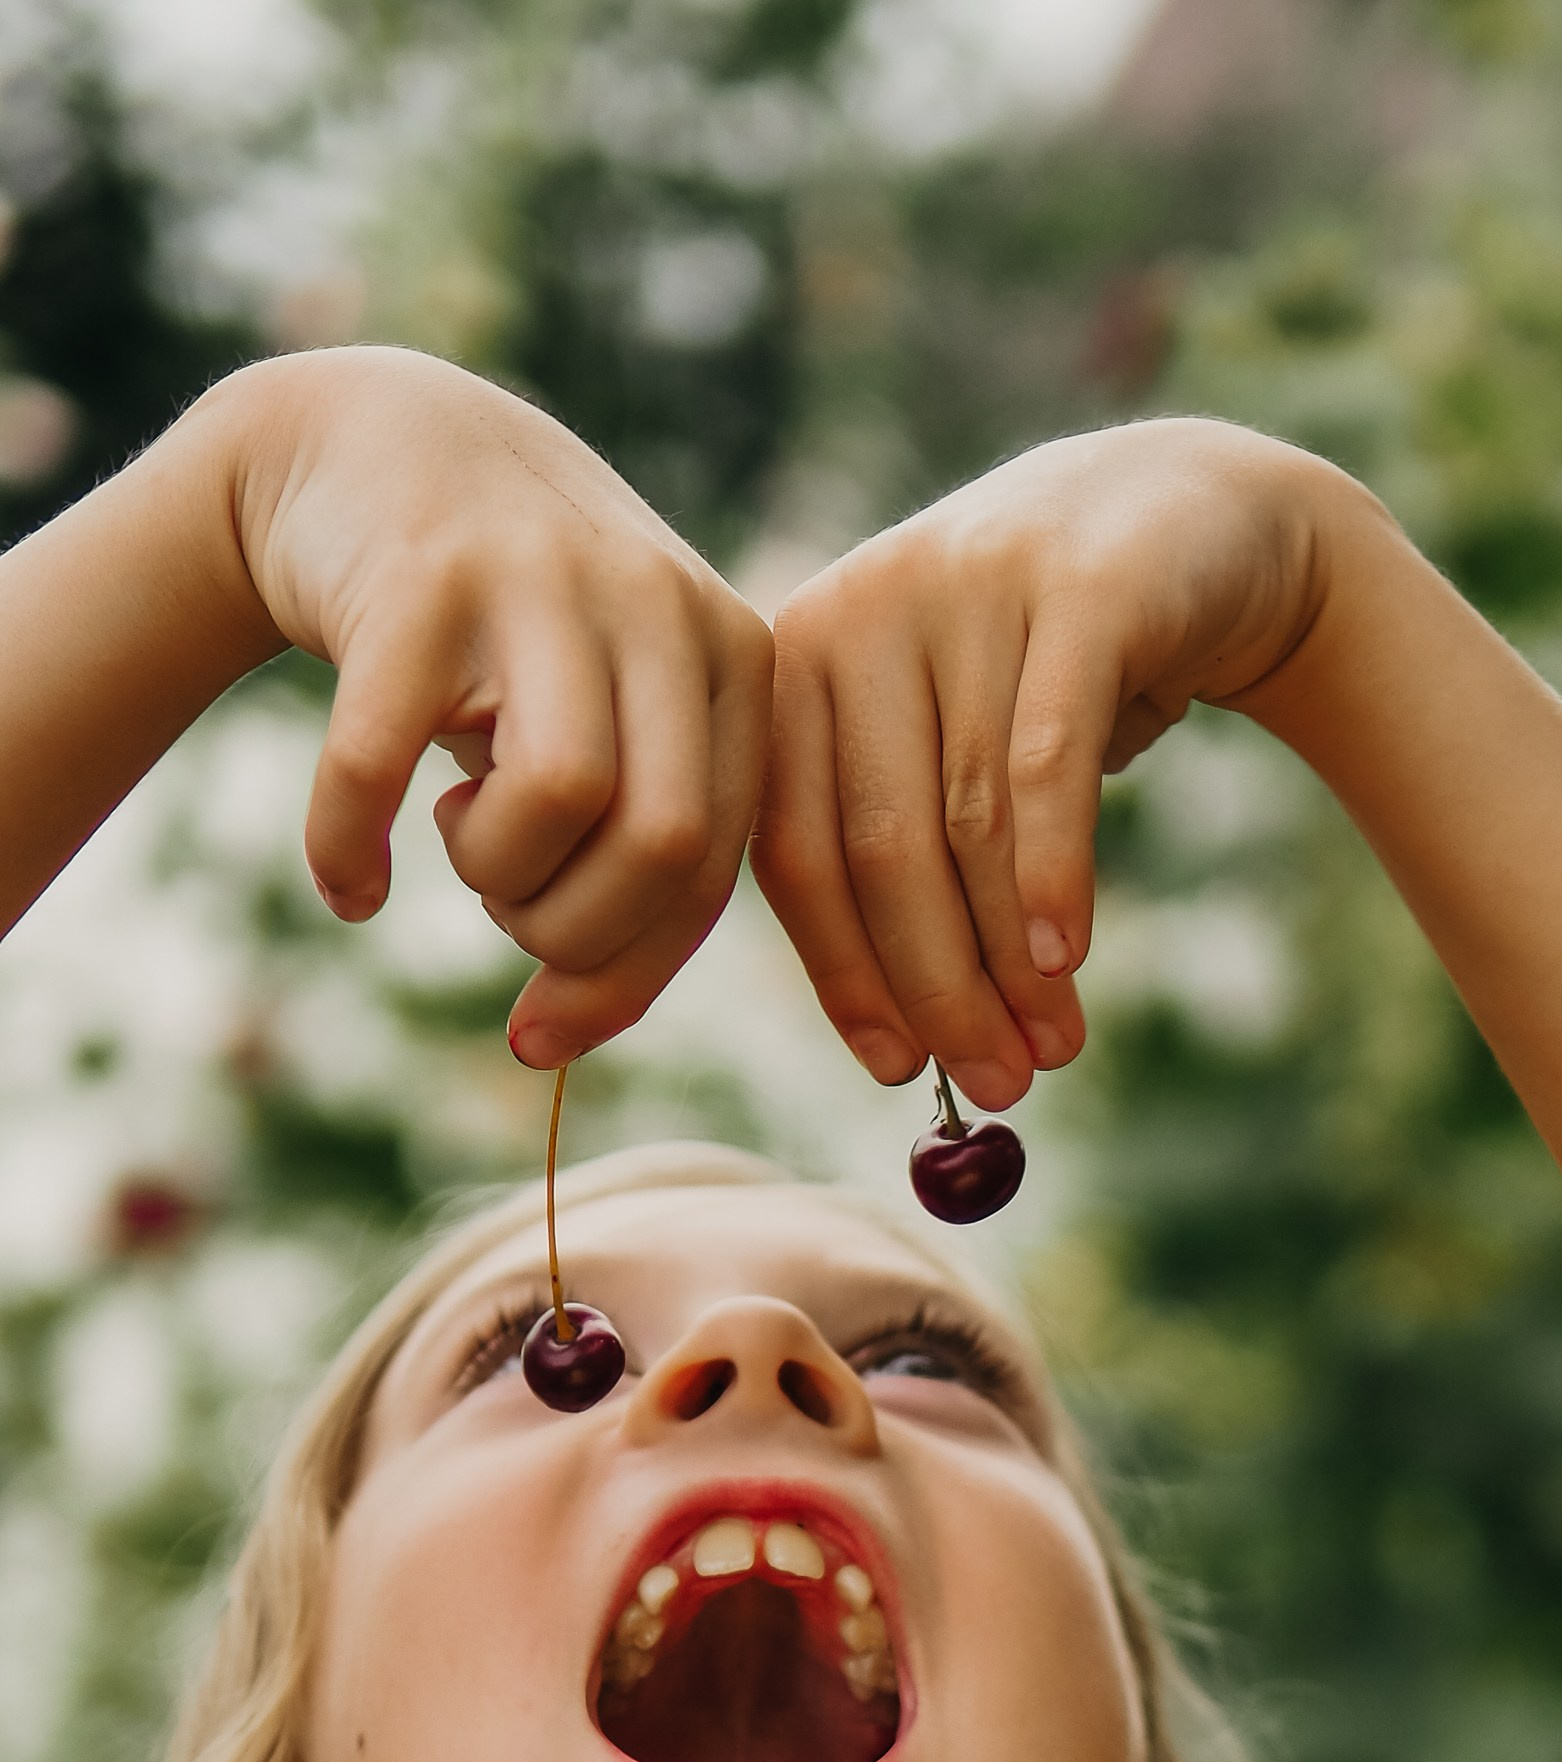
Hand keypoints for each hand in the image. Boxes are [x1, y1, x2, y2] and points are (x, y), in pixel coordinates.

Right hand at [221, 348, 773, 1062]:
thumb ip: (640, 845)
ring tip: (464, 847)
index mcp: (732, 653)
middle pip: (659, 843)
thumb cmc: (511, 632)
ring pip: (562, 798)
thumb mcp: (615, 713)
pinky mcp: (416, 577)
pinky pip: (384, 760)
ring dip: (497, 878)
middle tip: (509, 912)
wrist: (374, 440)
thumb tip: (561, 1040)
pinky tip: (350, 887)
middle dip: (573, 935)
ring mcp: (538, 578)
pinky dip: (353, 850)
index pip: (714, 866)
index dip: (628, 979)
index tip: (544, 1039)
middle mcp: (656, 603)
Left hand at [750, 420, 1346, 1107]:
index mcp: (799, 659)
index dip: (845, 977)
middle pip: (878, 849)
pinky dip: (1053, 878)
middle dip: (938, 988)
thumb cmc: (1052, 672)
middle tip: (996, 1082)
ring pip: (967, 823)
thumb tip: (903, 1042)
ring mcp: (965, 585)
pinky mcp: (1074, 588)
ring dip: (1010, 960)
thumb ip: (902, 853)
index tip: (898, 1070)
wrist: (1193, 522)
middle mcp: (862, 608)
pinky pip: (1045, 767)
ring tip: (1051, 1048)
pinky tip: (1066, 959)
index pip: (795, 849)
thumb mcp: (951, 744)